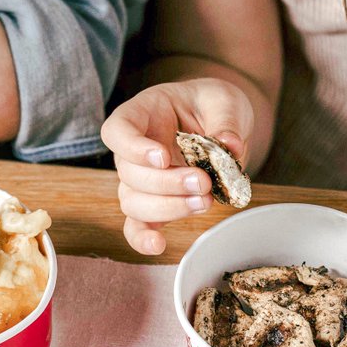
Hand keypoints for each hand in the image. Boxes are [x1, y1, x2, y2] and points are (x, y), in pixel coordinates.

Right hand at [100, 79, 252, 255]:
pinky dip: (143, 238)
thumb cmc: (213, 105)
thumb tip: (230, 145)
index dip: (132, 147)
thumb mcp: (224, 100)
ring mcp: (141, 178)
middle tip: (203, 181)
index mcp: (142, 114)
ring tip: (205, 201)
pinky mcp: (155, 202)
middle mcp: (133, 149)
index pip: (117, 130)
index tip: (162, 157)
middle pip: (128, 173)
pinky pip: (137, 224)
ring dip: (167, 207)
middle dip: (166, 183)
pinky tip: (158, 245)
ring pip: (133, 201)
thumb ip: (226, 120)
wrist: (221, 122)